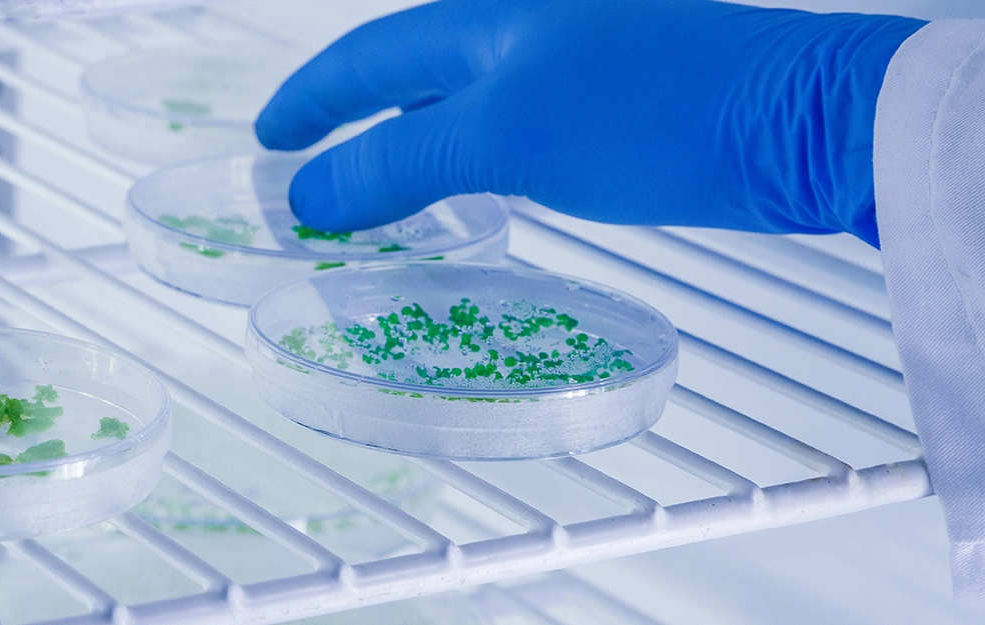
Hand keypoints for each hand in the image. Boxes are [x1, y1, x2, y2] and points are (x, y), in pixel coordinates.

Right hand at [256, 0, 924, 244]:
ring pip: (463, 94)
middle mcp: (527, 23)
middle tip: (306, 159)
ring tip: (373, 183)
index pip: (367, 55)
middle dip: (352, 114)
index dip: (311, 100)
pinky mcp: (622, 102)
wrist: (805, 121)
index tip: (268, 142)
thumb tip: (306, 198)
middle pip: (410, 66)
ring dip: (409, 137)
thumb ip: (396, 164)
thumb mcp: (503, 136)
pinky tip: (479, 185)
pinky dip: (467, 153)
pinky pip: (511, 121)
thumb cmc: (656, 108)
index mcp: (487, 14)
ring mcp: (578, 59)